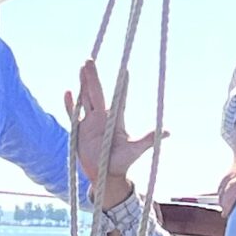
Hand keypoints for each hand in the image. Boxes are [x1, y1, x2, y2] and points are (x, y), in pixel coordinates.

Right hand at [66, 60, 161, 209]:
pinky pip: (72, 114)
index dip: (121, 84)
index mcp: (116, 118)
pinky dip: (69, 104)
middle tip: (89, 60)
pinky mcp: (79, 130)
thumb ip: (148, 140)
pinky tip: (68, 91)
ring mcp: (89, 122)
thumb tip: (167, 132)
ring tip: (80, 69)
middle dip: (93, 77)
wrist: (106, 174)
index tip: (124, 69)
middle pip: (97, 93)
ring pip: (84, 98)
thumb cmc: (123, 162)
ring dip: (82, 84)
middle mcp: (102, 117)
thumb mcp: (135, 150)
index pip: (119, 97)